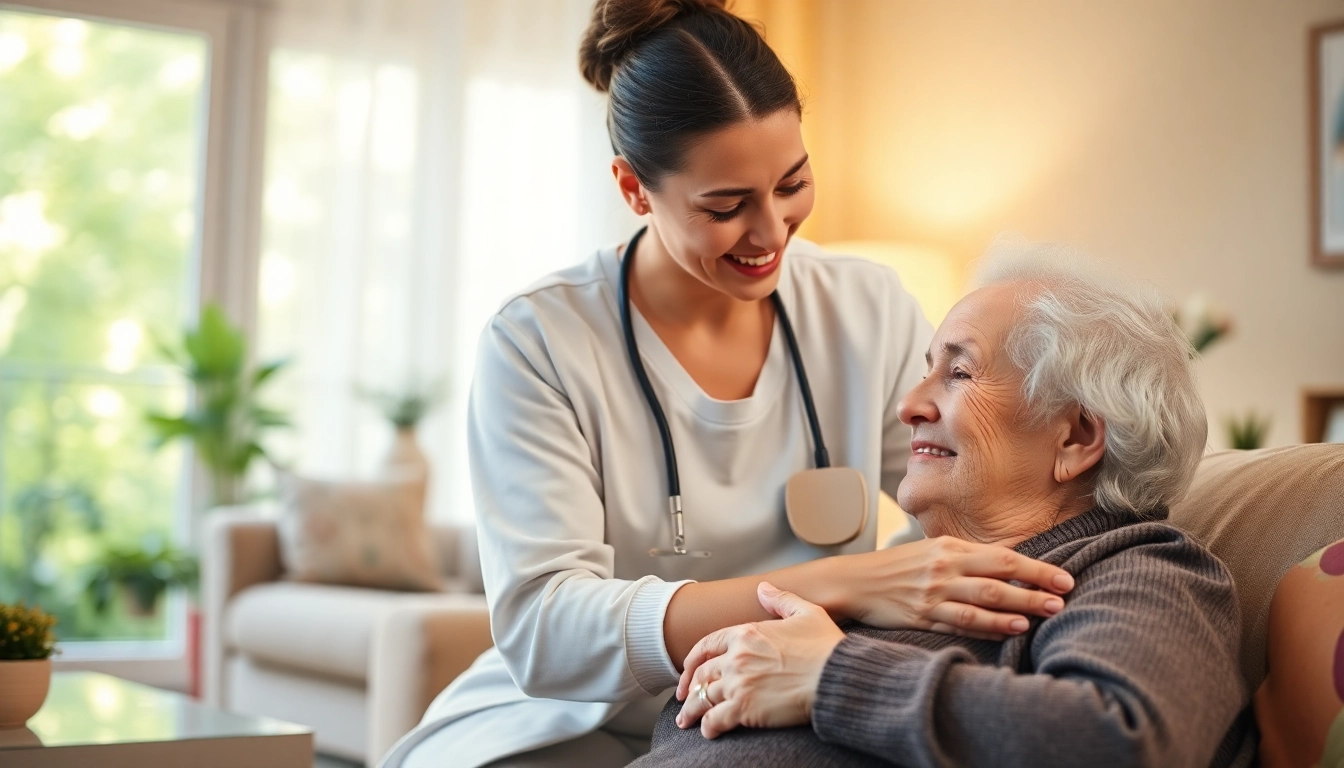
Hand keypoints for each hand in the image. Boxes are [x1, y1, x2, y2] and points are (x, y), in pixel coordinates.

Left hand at [675, 582, 843, 738]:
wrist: (836, 676)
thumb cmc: (825, 647)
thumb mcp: (806, 613)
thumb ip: (781, 600)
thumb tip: (763, 588)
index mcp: (746, 633)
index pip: (707, 646)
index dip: (693, 661)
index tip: (688, 672)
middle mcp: (736, 657)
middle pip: (702, 674)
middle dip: (690, 688)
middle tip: (687, 699)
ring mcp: (738, 683)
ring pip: (704, 698)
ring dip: (693, 711)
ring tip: (687, 721)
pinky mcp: (745, 708)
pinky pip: (716, 719)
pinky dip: (709, 727)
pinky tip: (709, 732)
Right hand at [826, 536, 1074, 639]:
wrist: (854, 581)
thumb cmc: (898, 566)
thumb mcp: (933, 549)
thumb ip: (970, 554)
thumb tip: (1012, 555)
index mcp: (950, 548)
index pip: (1003, 557)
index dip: (1036, 568)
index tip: (1064, 578)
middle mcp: (944, 569)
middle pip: (997, 580)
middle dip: (1033, 590)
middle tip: (1061, 600)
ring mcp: (932, 594)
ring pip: (981, 604)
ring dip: (1013, 611)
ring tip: (1040, 617)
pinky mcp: (921, 617)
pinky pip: (959, 624)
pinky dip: (986, 628)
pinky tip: (1007, 631)